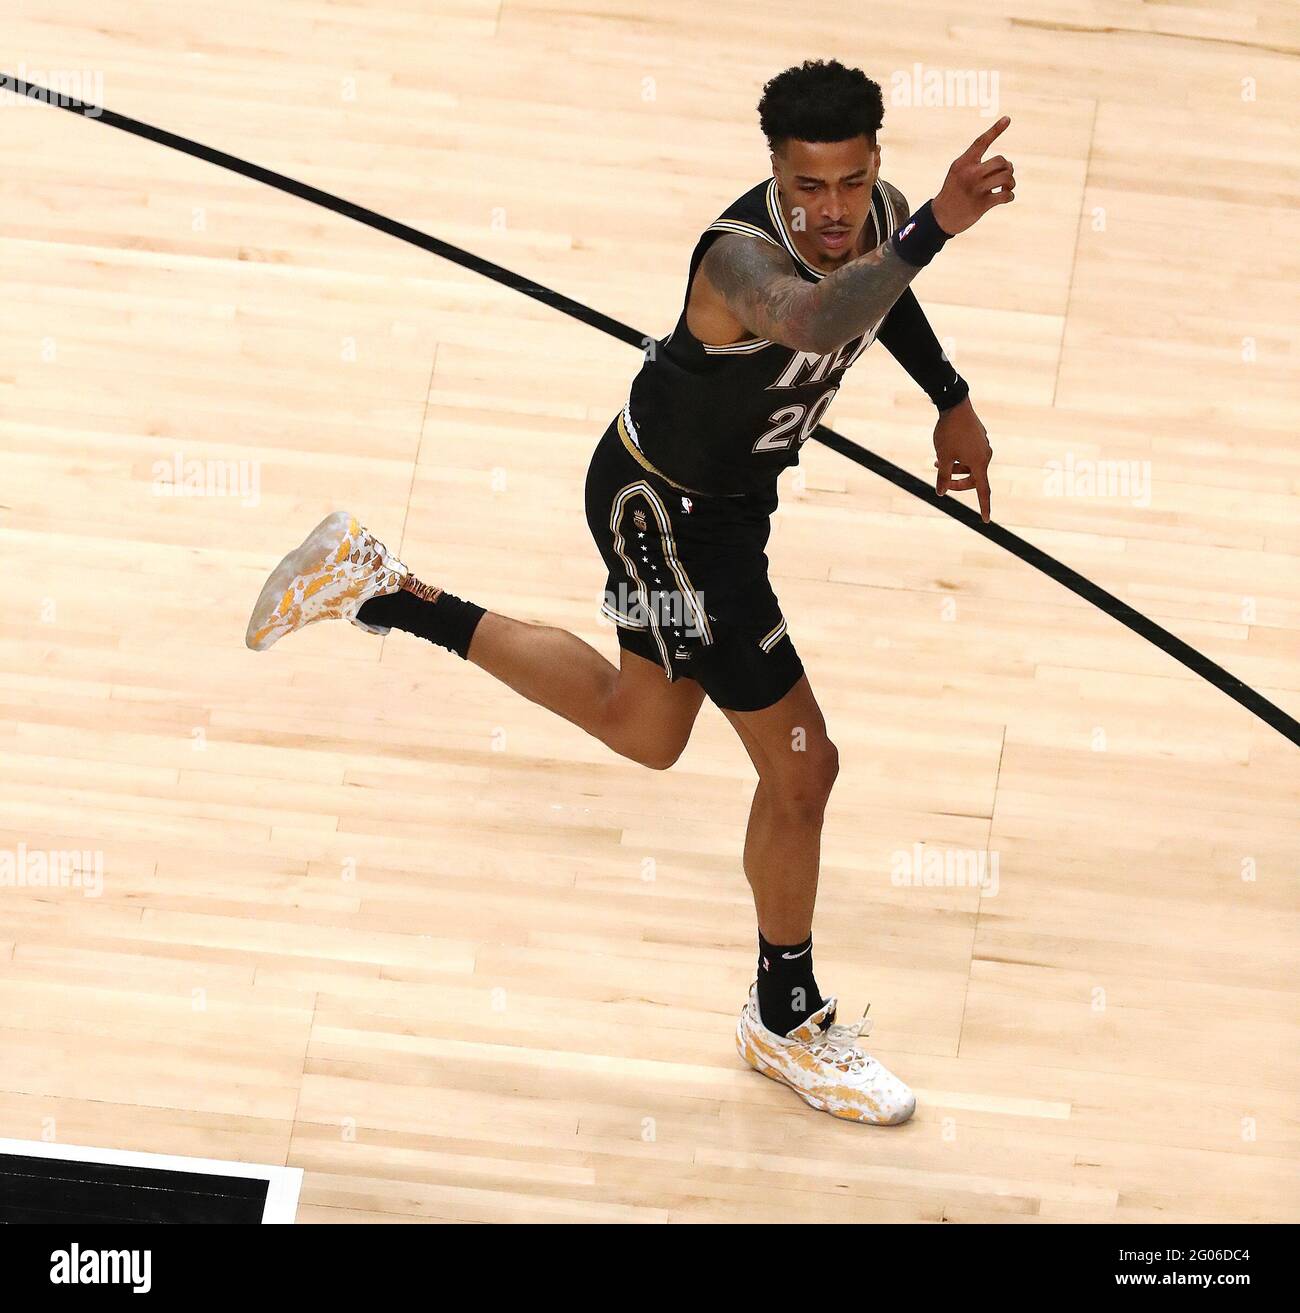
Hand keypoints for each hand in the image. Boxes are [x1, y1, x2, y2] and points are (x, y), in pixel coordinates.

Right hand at [931, 117, 1014, 235]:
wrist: (941, 217)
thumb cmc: (953, 192)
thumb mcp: (958, 172)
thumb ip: (977, 164)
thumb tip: (1007, 164)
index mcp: (963, 163)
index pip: (981, 142)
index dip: (995, 129)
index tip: (1008, 118)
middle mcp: (970, 174)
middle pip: (1001, 161)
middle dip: (1007, 167)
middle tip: (1005, 174)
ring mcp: (976, 189)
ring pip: (1006, 177)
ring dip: (1011, 182)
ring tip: (1006, 186)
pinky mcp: (982, 205)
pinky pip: (1006, 196)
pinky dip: (1009, 196)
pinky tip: (1006, 197)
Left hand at [933, 397, 992, 521]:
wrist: (955, 405)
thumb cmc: (948, 432)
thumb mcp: (943, 457)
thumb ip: (943, 477)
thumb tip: (941, 493)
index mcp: (979, 463)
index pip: (983, 491)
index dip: (984, 507)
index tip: (986, 520)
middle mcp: (985, 456)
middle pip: (974, 479)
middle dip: (958, 483)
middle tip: (942, 481)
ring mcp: (984, 446)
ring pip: (971, 466)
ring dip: (955, 468)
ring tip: (936, 462)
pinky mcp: (980, 438)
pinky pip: (971, 454)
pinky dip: (959, 458)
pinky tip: (946, 450)